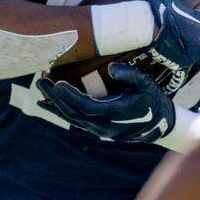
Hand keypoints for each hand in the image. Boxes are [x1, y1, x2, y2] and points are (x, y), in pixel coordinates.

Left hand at [37, 64, 174, 143]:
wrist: (159, 124)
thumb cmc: (151, 100)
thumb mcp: (145, 84)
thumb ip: (130, 75)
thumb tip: (113, 69)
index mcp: (114, 114)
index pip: (86, 106)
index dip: (71, 96)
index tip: (58, 83)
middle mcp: (103, 125)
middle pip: (73, 113)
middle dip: (55, 98)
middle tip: (40, 81)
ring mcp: (98, 130)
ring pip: (71, 119)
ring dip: (54, 104)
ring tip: (40, 90)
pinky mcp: (96, 129)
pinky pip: (74, 121)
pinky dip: (59, 112)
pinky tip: (46, 104)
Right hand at [139, 0, 199, 80]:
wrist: (149, 27)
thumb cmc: (155, 8)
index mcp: (198, 20)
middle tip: (195, 52)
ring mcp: (195, 52)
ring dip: (195, 62)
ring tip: (185, 65)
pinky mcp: (187, 64)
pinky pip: (189, 72)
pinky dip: (184, 74)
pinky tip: (177, 76)